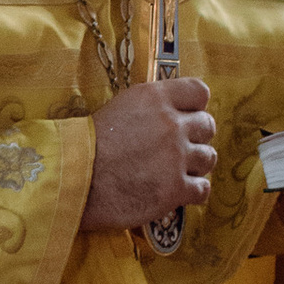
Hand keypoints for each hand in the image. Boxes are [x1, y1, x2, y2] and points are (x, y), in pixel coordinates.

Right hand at [83, 76, 216, 229]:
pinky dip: (193, 191)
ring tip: (176, 171)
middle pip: (208, 125)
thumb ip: (151, 108)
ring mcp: (177, 157)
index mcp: (156, 98)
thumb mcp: (119, 108)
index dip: (195, 106)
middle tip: (178, 148)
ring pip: (209, 157)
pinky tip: (178, 192)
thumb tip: (170, 113)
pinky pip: (203, 188)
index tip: (184, 117)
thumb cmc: (87, 145)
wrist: (74, 179)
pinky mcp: (176, 189)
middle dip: (196, 137)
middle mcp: (171, 123)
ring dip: (196, 165)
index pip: (200, 91)